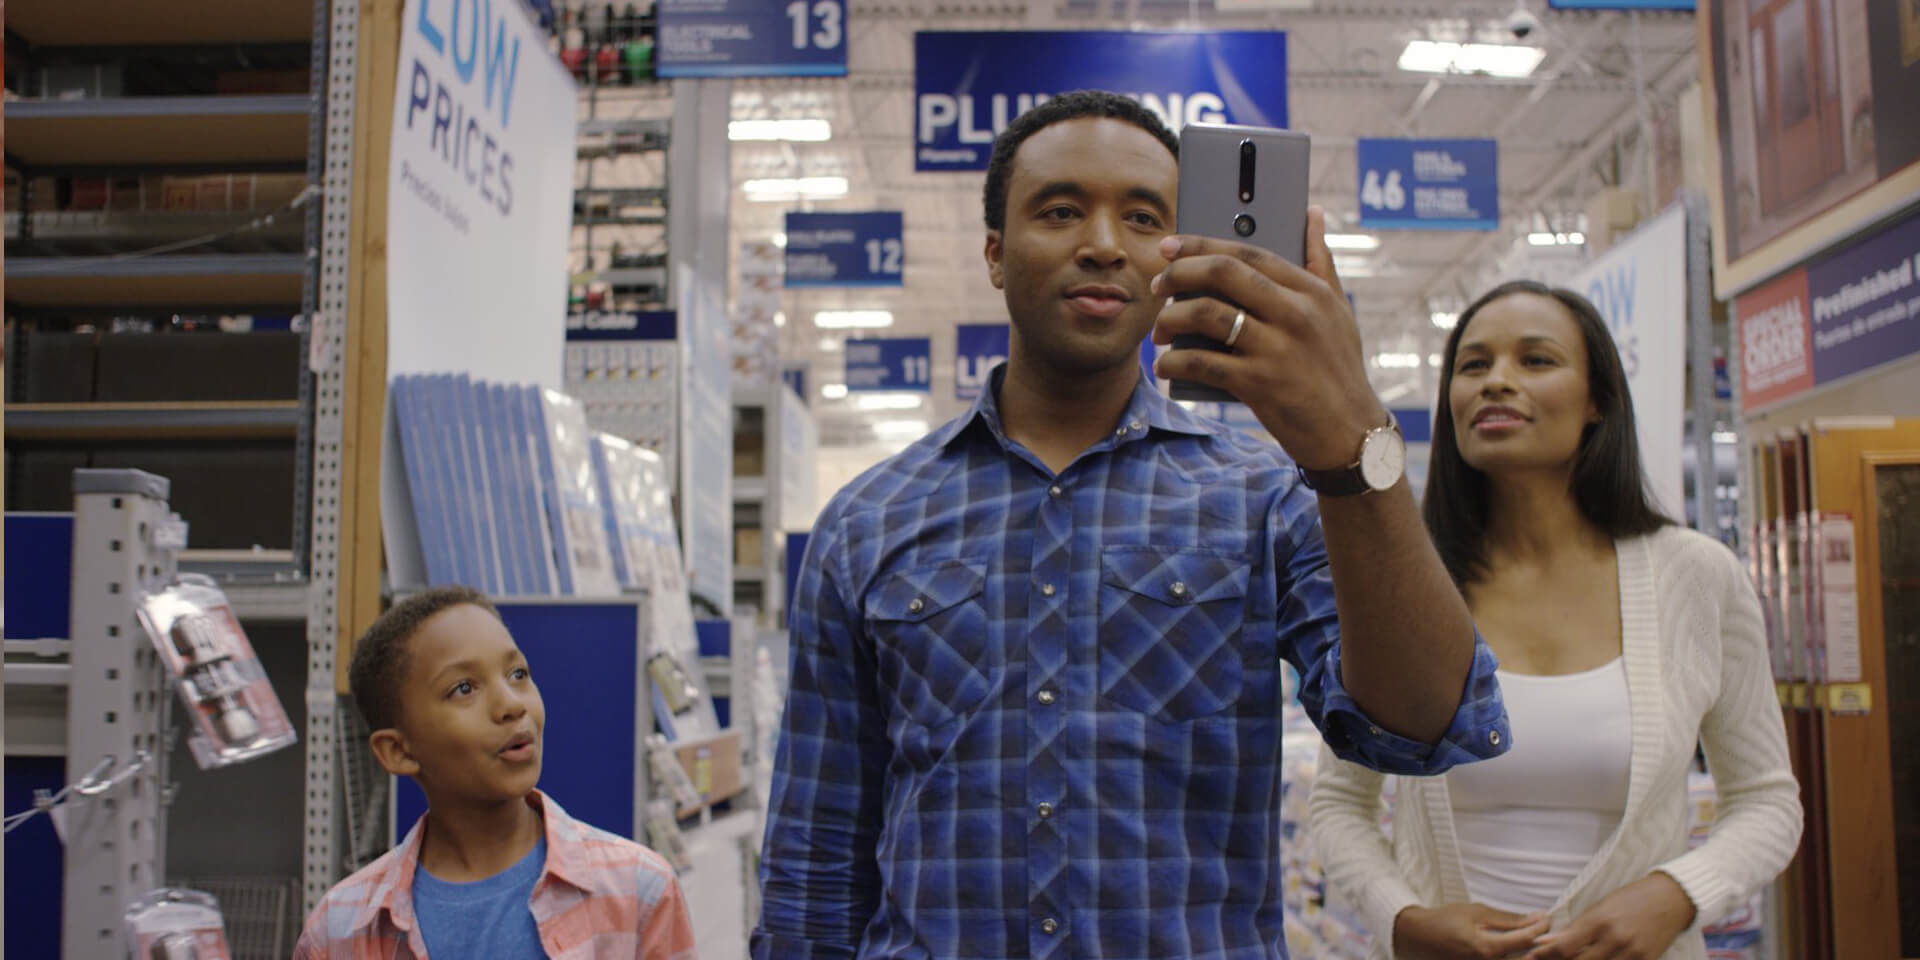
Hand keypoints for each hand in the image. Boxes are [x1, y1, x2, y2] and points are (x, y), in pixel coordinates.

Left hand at [1148, 205, 1383, 470]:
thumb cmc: (1339, 370)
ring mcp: (1277, 348)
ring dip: (1170, 318)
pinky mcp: (1260, 384)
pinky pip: (1202, 363)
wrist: (1350, 434)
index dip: (1201, 244)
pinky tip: (1165, 366)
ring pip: (1206, 313)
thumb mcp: (1339, 311)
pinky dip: (1175, 362)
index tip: (1169, 245)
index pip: (1247, 252)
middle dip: (1178, 273)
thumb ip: (1321, 261)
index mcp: (1311, 291)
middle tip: (1157, 285)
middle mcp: (1296, 313)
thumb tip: (1312, 213)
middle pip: (1222, 272)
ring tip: (1159, 329)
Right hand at [1393, 903, 1550, 959]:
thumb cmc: (1445, 920)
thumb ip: (1509, 920)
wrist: (1417, 937)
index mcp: (1487, 949)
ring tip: (1531, 940)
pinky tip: (1514, 947)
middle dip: (1540, 944)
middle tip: (1544, 931)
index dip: (1542, 928)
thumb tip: (1537, 918)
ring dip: (1528, 952)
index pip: (1526, 940)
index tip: (1547, 918)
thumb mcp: (1477, 913)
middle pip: (1527, 958)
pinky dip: (1512, 956)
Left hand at [1524, 874, 1696, 959]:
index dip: (1544, 955)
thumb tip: (1546, 942)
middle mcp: (1615, 940)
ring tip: (1569, 959)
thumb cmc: (1631, 898)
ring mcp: (1632, 954)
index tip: (1531, 956)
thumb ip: (1575, 927)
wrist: (1671, 899)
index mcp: (1599, 921)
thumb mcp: (1599, 907)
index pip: (1564, 947)